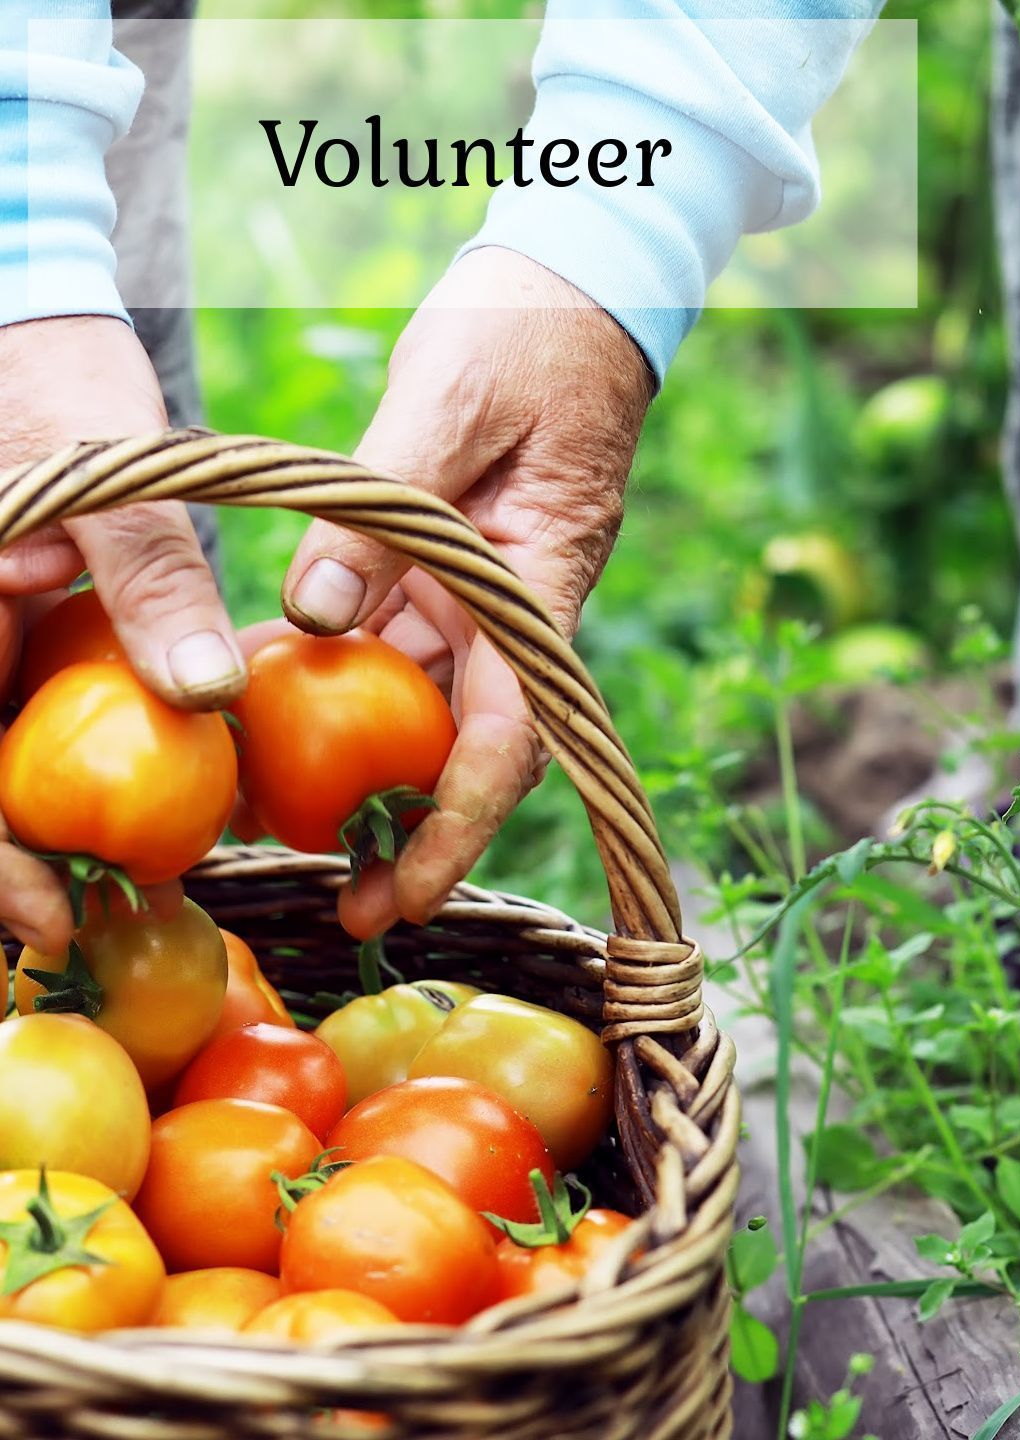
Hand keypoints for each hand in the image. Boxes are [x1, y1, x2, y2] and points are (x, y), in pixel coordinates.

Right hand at [0, 317, 243, 950]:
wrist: (28, 344)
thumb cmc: (55, 392)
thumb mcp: (111, 478)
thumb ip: (149, 580)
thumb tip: (206, 695)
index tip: (50, 911)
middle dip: (15, 864)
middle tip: (100, 923)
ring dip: (42, 829)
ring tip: (126, 885)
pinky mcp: (3, 643)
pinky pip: (24, 721)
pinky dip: (68, 769)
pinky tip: (137, 802)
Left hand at [281, 248, 652, 937]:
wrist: (576, 290)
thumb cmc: (531, 334)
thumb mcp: (447, 404)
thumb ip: (380, 514)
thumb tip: (310, 615)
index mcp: (538, 583)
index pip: (512, 733)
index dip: (461, 823)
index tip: (413, 892)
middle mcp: (513, 606)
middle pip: (470, 743)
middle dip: (415, 831)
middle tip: (346, 902)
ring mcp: (481, 591)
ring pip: (424, 701)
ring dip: (366, 765)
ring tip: (288, 818)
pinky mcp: (446, 567)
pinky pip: (393, 638)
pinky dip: (339, 675)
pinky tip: (275, 695)